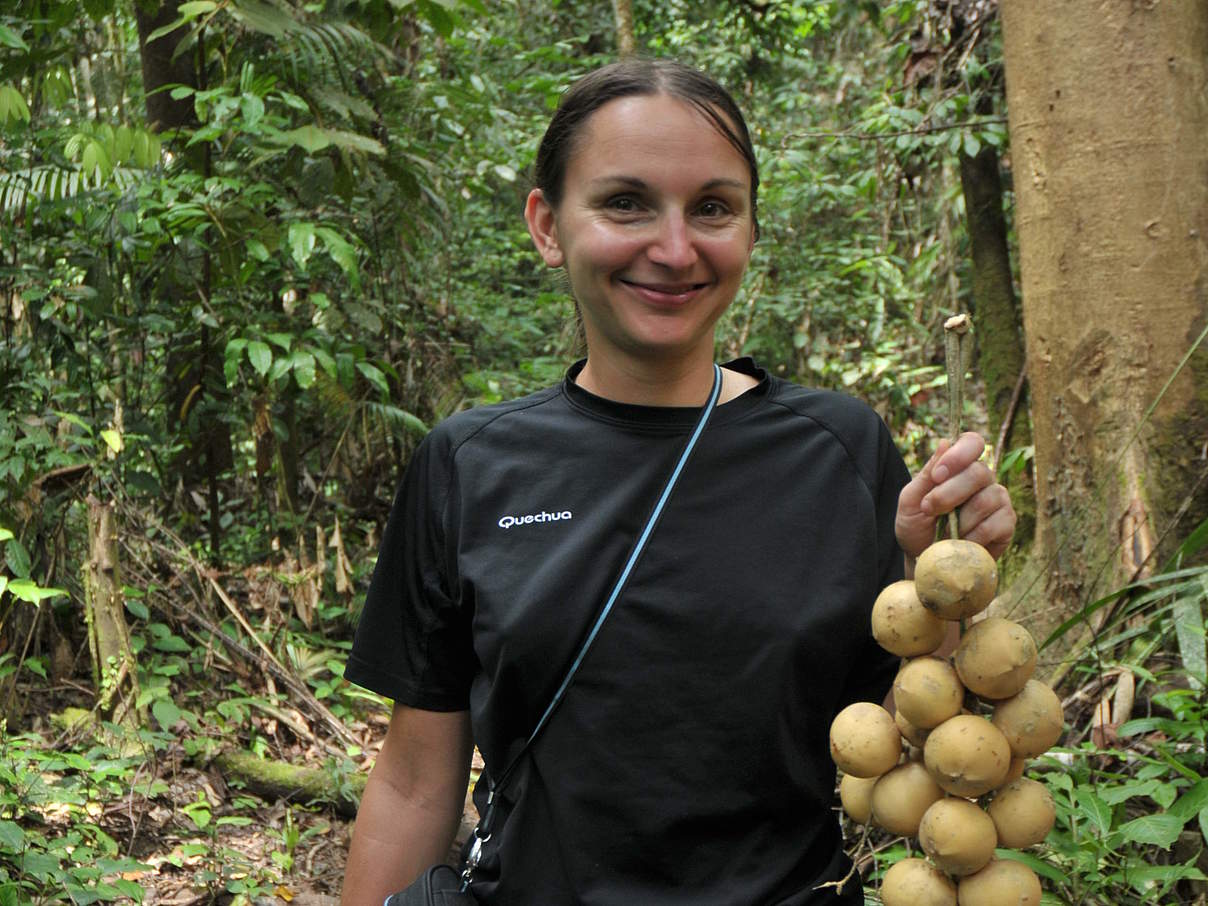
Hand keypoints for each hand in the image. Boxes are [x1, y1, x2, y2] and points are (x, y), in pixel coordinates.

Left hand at [896, 432, 1015, 563]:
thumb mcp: (910, 500)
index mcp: (959, 467)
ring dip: (959, 520)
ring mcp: (998, 500)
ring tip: (945, 532)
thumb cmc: (917, 527)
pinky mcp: (1006, 524)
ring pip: (986, 499)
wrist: (924, 560)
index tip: (937, 476)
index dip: (958, 455)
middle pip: (979, 472)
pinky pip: (995, 524)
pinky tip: (962, 543)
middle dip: (949, 493)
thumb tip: (945, 442)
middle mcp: (983, 479)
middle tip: (929, 510)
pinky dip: (972, 537)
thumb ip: (927, 474)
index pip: (972, 443)